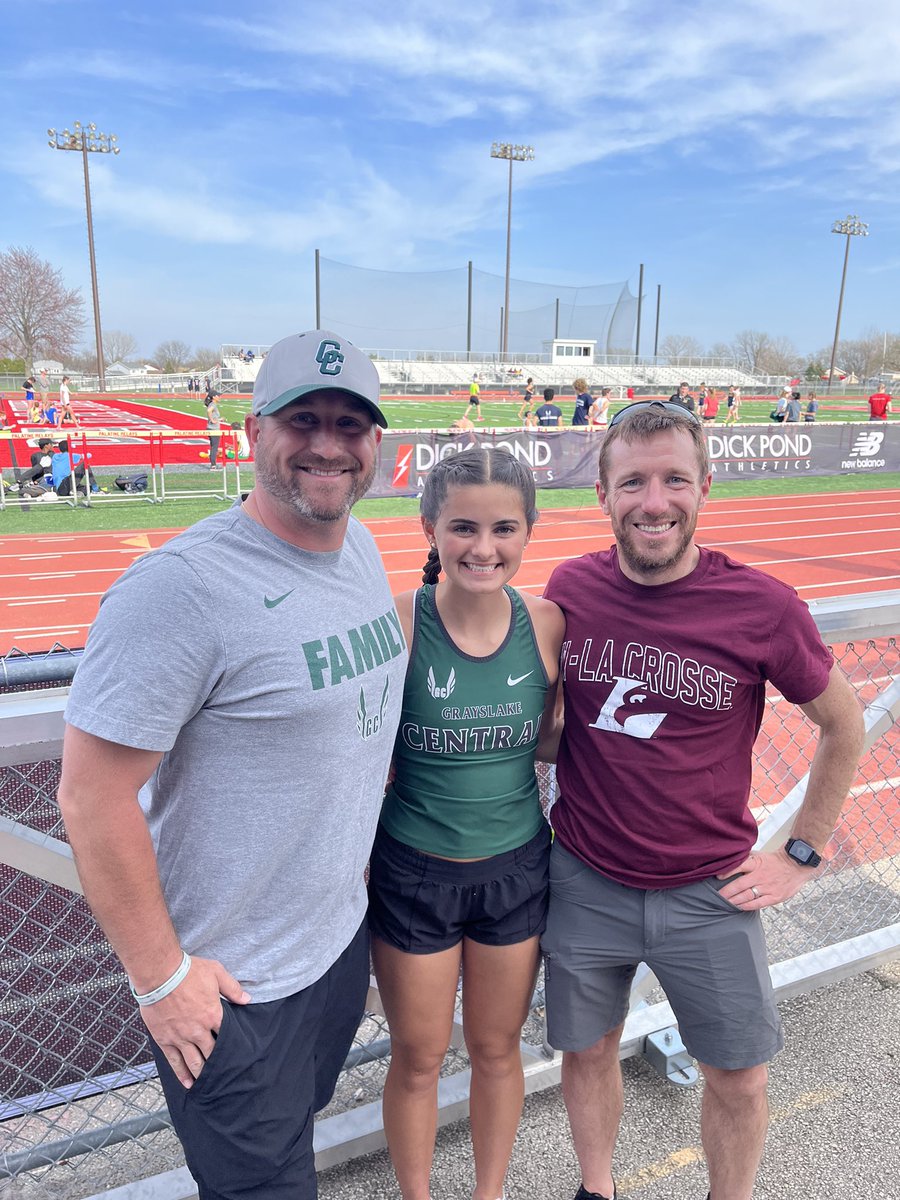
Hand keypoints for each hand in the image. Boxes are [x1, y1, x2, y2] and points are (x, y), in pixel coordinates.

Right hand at [139, 956, 249, 1088]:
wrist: (160, 974)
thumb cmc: (188, 971)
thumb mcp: (216, 973)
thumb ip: (232, 988)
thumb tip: (247, 1000)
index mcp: (212, 1015)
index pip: (226, 1035)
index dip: (232, 1045)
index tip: (237, 1054)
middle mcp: (198, 1031)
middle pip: (212, 1053)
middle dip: (219, 1064)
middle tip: (226, 1075)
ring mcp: (181, 1037)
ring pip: (194, 1062)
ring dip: (202, 1074)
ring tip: (208, 1084)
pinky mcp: (165, 1040)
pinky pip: (174, 1061)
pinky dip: (181, 1074)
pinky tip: (188, 1083)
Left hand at [717, 850, 819, 910]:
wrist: (796, 865)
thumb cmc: (775, 860)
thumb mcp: (759, 855)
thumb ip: (746, 858)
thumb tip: (730, 860)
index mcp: (756, 863)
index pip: (738, 867)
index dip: (727, 872)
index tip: (717, 877)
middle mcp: (760, 876)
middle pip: (739, 885)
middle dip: (726, 892)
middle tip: (717, 896)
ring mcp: (768, 887)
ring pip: (747, 896)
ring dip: (734, 900)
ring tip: (725, 903)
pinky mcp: (775, 897)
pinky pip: (758, 903)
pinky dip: (747, 906)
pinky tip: (739, 907)